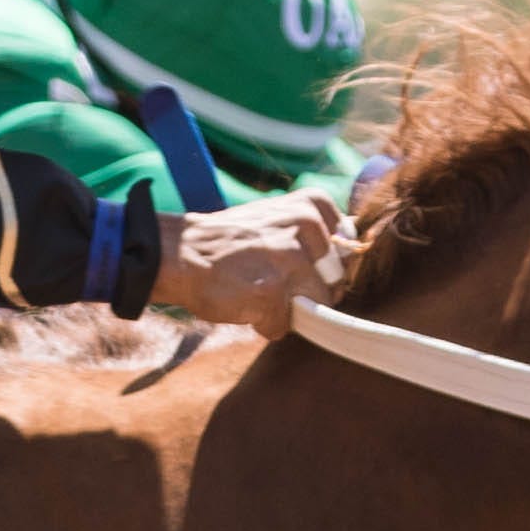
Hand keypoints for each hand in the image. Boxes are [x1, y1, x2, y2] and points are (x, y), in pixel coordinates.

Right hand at [152, 189, 356, 338]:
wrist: (180, 253)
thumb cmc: (231, 242)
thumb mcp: (279, 219)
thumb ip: (315, 235)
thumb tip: (349, 266)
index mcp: (314, 205)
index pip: (348, 251)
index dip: (323, 268)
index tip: (295, 266)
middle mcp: (308, 226)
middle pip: (335, 282)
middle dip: (308, 291)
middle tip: (271, 280)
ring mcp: (290, 259)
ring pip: (314, 306)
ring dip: (287, 309)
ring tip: (258, 291)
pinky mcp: (273, 292)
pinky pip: (283, 325)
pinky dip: (264, 324)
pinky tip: (244, 304)